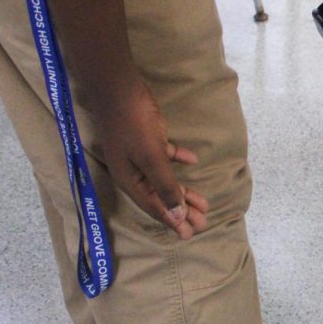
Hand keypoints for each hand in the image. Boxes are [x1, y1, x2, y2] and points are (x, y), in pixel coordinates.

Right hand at [96, 81, 208, 238]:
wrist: (118, 88)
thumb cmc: (133, 124)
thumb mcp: (151, 158)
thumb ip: (165, 186)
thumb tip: (177, 215)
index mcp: (130, 180)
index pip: (154, 207)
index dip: (172, 221)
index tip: (189, 235)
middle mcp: (134, 172)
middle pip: (161, 197)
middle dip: (183, 210)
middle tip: (203, 224)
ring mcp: (140, 156)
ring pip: (166, 180)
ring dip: (184, 191)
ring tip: (204, 204)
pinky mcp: (148, 139)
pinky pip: (165, 156)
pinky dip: (179, 159)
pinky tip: (193, 160)